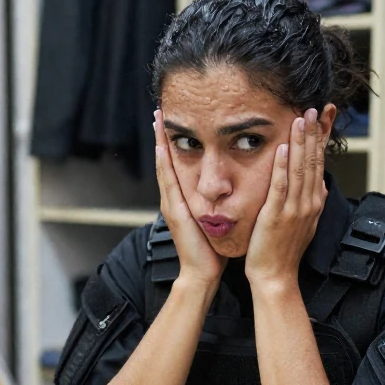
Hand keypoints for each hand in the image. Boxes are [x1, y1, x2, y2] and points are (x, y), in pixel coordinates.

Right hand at [153, 110, 226, 286]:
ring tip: (158, 121)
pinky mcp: (174, 212)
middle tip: (159, 111)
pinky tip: (162, 148)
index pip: (176, 166)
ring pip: (164, 167)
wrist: (202, 273)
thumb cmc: (211, 249)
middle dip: (161, 136)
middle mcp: (173, 199)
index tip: (171, 122)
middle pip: (165, 161)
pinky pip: (169, 183)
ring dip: (159, 143)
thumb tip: (226, 189)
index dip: (172, 144)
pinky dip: (164, 165)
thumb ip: (215, 204)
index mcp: (183, 200)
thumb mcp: (213, 220)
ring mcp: (171, 204)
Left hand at [246, 108, 327, 288]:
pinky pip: (281, 187)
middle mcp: (309, 202)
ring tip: (300, 119)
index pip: (319, 163)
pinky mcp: (277, 216)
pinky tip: (282, 149)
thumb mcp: (304, 222)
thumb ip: (312, 200)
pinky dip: (282, 167)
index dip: (321, 138)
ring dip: (300, 143)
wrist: (276, 276)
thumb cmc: (284, 250)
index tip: (322, 117)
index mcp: (314, 201)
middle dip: (313, 133)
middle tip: (312, 108)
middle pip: (313, 161)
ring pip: (300, 170)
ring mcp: (295, 209)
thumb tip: (319, 183)